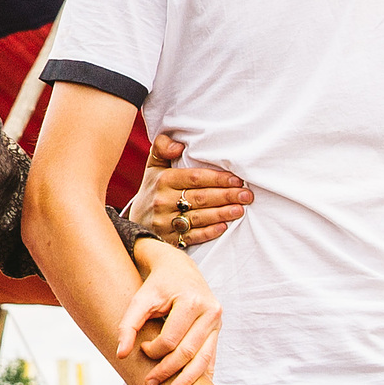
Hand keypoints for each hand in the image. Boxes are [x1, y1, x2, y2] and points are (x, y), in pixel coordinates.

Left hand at [116, 256, 219, 384]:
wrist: (179, 268)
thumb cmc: (157, 285)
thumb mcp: (140, 299)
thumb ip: (128, 325)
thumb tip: (121, 355)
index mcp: (192, 302)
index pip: (171, 339)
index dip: (154, 351)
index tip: (143, 348)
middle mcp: (210, 312)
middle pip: (188, 352)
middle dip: (168, 371)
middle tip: (151, 383)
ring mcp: (217, 322)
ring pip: (204, 359)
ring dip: (187, 380)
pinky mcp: (217, 329)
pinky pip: (211, 356)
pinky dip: (202, 373)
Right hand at [129, 136, 252, 247]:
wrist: (137, 221)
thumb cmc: (154, 190)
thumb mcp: (154, 167)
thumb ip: (162, 148)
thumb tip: (178, 145)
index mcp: (162, 180)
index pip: (195, 178)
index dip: (218, 178)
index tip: (237, 179)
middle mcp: (163, 201)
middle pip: (201, 197)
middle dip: (227, 196)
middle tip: (247, 195)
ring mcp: (165, 222)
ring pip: (199, 217)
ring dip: (222, 213)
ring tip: (240, 210)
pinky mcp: (169, 239)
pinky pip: (192, 236)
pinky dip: (209, 232)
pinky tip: (224, 226)